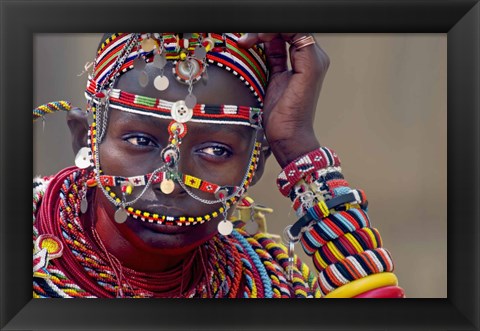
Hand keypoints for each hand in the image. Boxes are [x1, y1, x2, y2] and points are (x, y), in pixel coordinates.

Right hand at [238, 33, 329, 166]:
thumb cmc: (297, 113)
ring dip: (260, 37)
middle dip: (266, 30)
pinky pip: (270, 52)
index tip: (262, 33)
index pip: (297, 29)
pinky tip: (249, 47)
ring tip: (246, 42)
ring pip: (275, 39)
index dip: (278, 27)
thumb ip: (302, 48)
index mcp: (314, 57)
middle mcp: (305, 59)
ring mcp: (291, 67)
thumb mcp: (305, 74)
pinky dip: (259, 47)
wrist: (287, 136)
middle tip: (250, 38)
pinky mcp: (278, 74)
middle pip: (285, 32)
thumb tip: (290, 30)